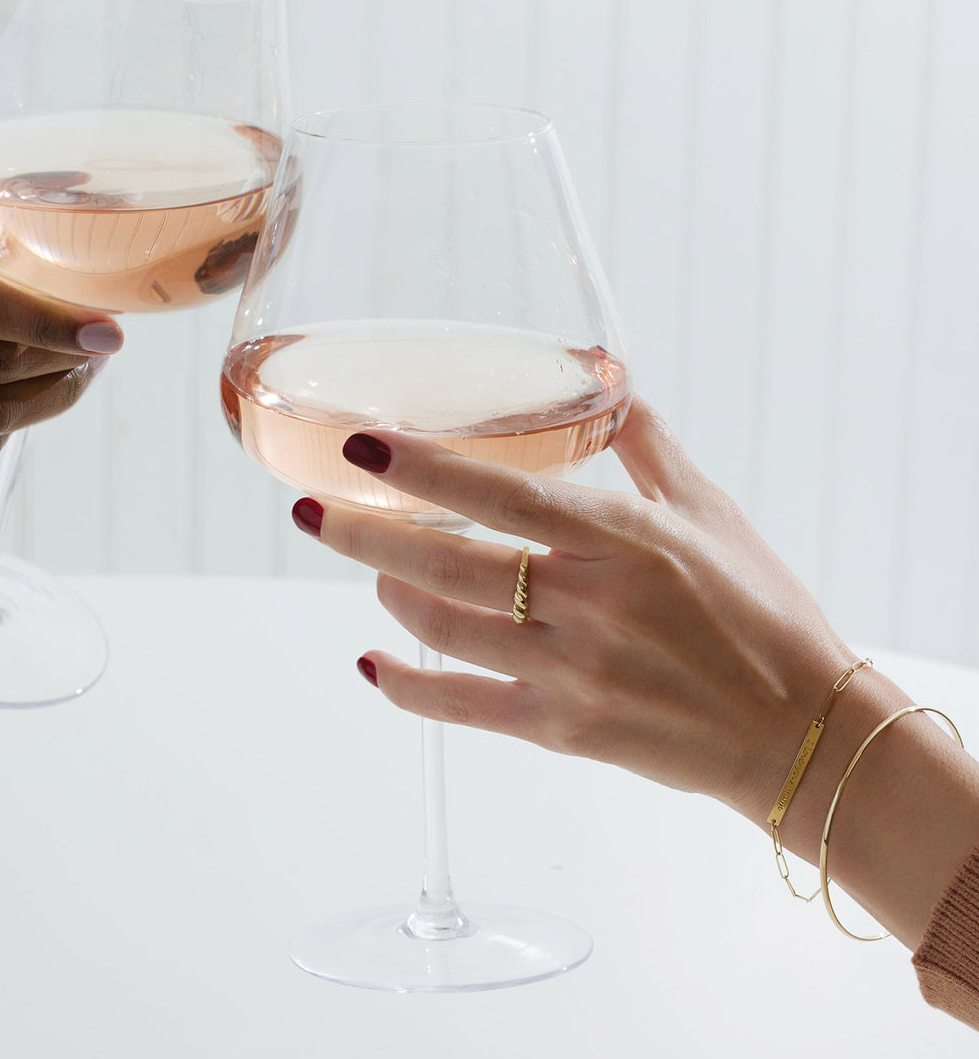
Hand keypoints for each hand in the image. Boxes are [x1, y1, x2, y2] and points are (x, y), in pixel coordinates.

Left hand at [290, 399, 898, 837]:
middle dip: (362, 534)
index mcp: (621, 539)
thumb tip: (607, 382)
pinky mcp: (561, 730)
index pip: (499, 494)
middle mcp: (588, 605)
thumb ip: (646, 444)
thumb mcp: (709, 511)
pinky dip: (404, 687)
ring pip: (442, 630)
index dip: (420, 469)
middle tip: (313, 510)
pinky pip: (459, 708)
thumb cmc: (761, 610)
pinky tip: (373, 665)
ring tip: (375, 565)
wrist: (800, 731)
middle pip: (445, 565)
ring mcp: (569, 673)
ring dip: (389, 592)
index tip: (358, 445)